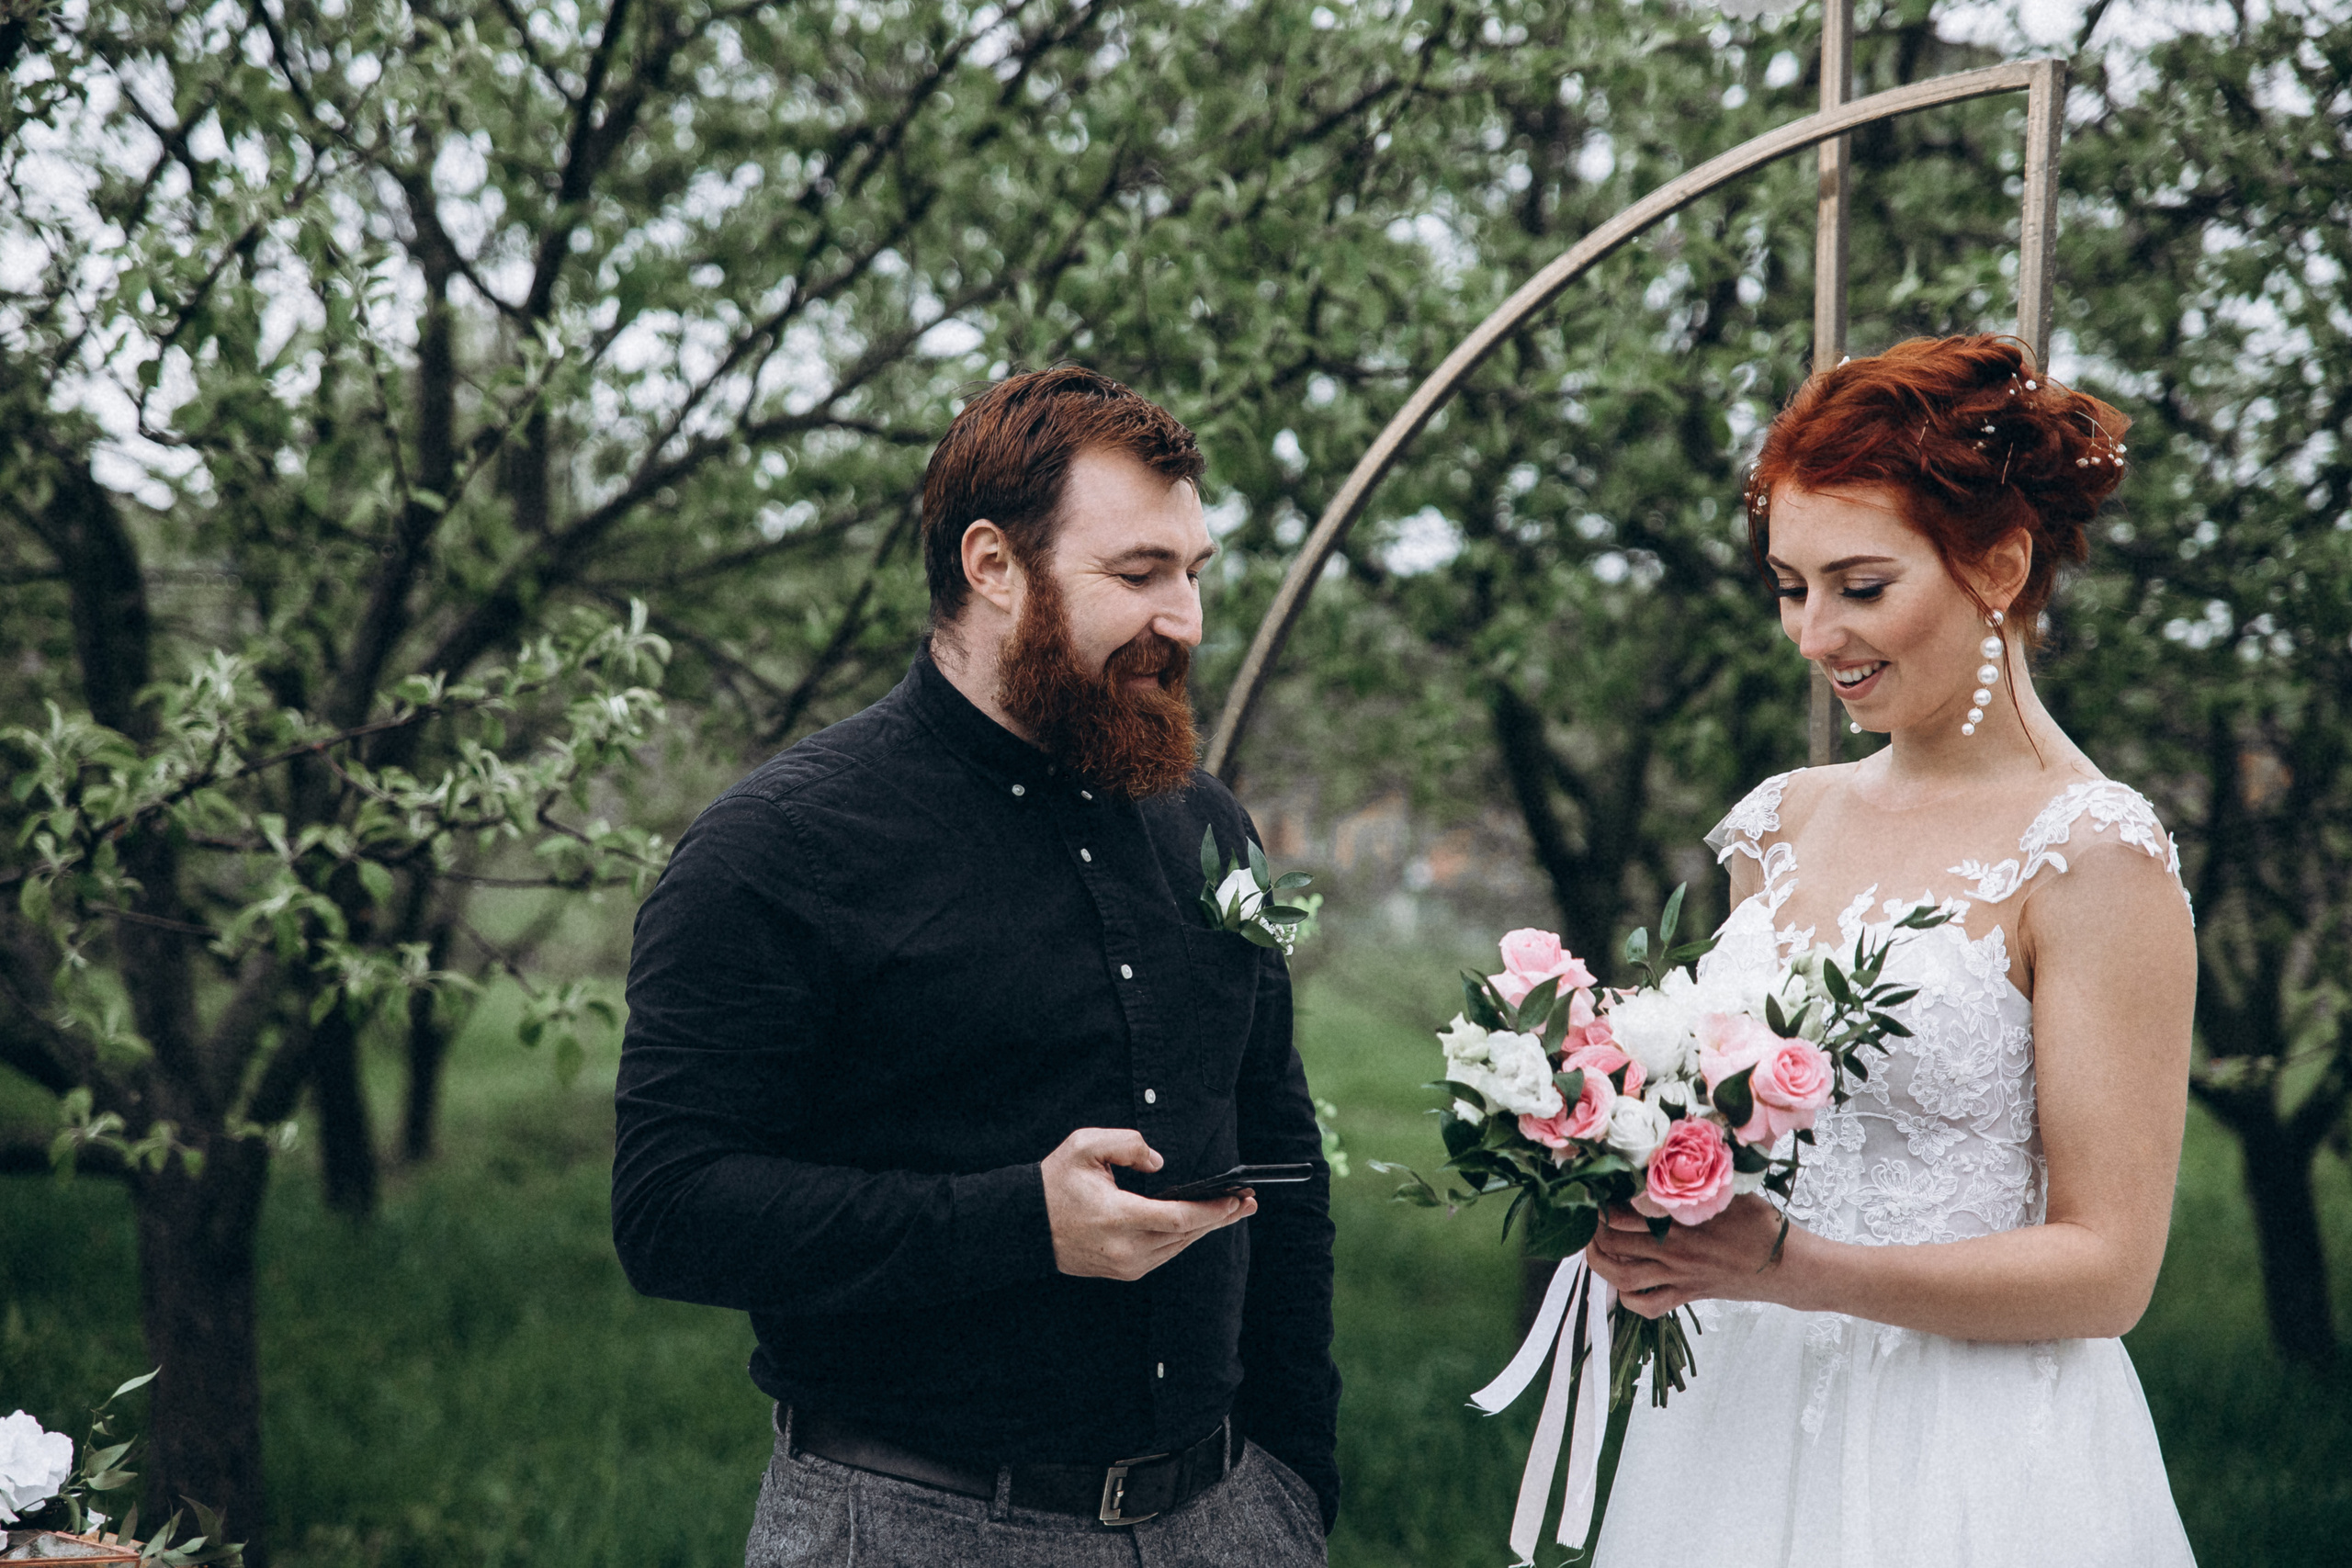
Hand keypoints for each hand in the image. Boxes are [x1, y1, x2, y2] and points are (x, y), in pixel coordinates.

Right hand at [1041, 1128, 1256, 1280]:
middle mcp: (1126, 1249)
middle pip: (1187, 1234)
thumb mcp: (1085, 1146)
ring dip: (1206, 1229)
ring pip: (1179, 1247)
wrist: (1026, 1225)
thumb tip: (1159, 1162)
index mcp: (1118, 1217)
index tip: (1237, 1197)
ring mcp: (1126, 1265)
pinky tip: (1198, 1224)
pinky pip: (1165, 1254)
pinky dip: (1184, 1238)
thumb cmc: (1056, 1183)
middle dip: (1220, 1217)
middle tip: (1249, 1201)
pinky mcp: (1124, 1272)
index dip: (1213, 1210)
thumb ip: (1127, 1144)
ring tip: (1232, 1211)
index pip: (1179, 1217)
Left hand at [1584, 1194, 1789, 1318]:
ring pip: (1623, 1277)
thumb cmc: (1761, 1222)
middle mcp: (1674, 1250)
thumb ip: (1696, 1174)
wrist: (1788, 1266)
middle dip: (1594, 1229)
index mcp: (1681, 1219)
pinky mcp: (1688, 1296)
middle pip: (1615, 1242)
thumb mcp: (1729, 1189)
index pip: (1623, 1211)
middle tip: (1587, 1217)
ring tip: (1593, 1249)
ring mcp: (1679, 1276)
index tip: (1593, 1188)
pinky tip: (1622, 1287)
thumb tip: (1669, 1145)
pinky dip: (1628, 1300)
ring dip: (1600, 1264)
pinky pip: (1648, 1306)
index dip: (1601, 1201)